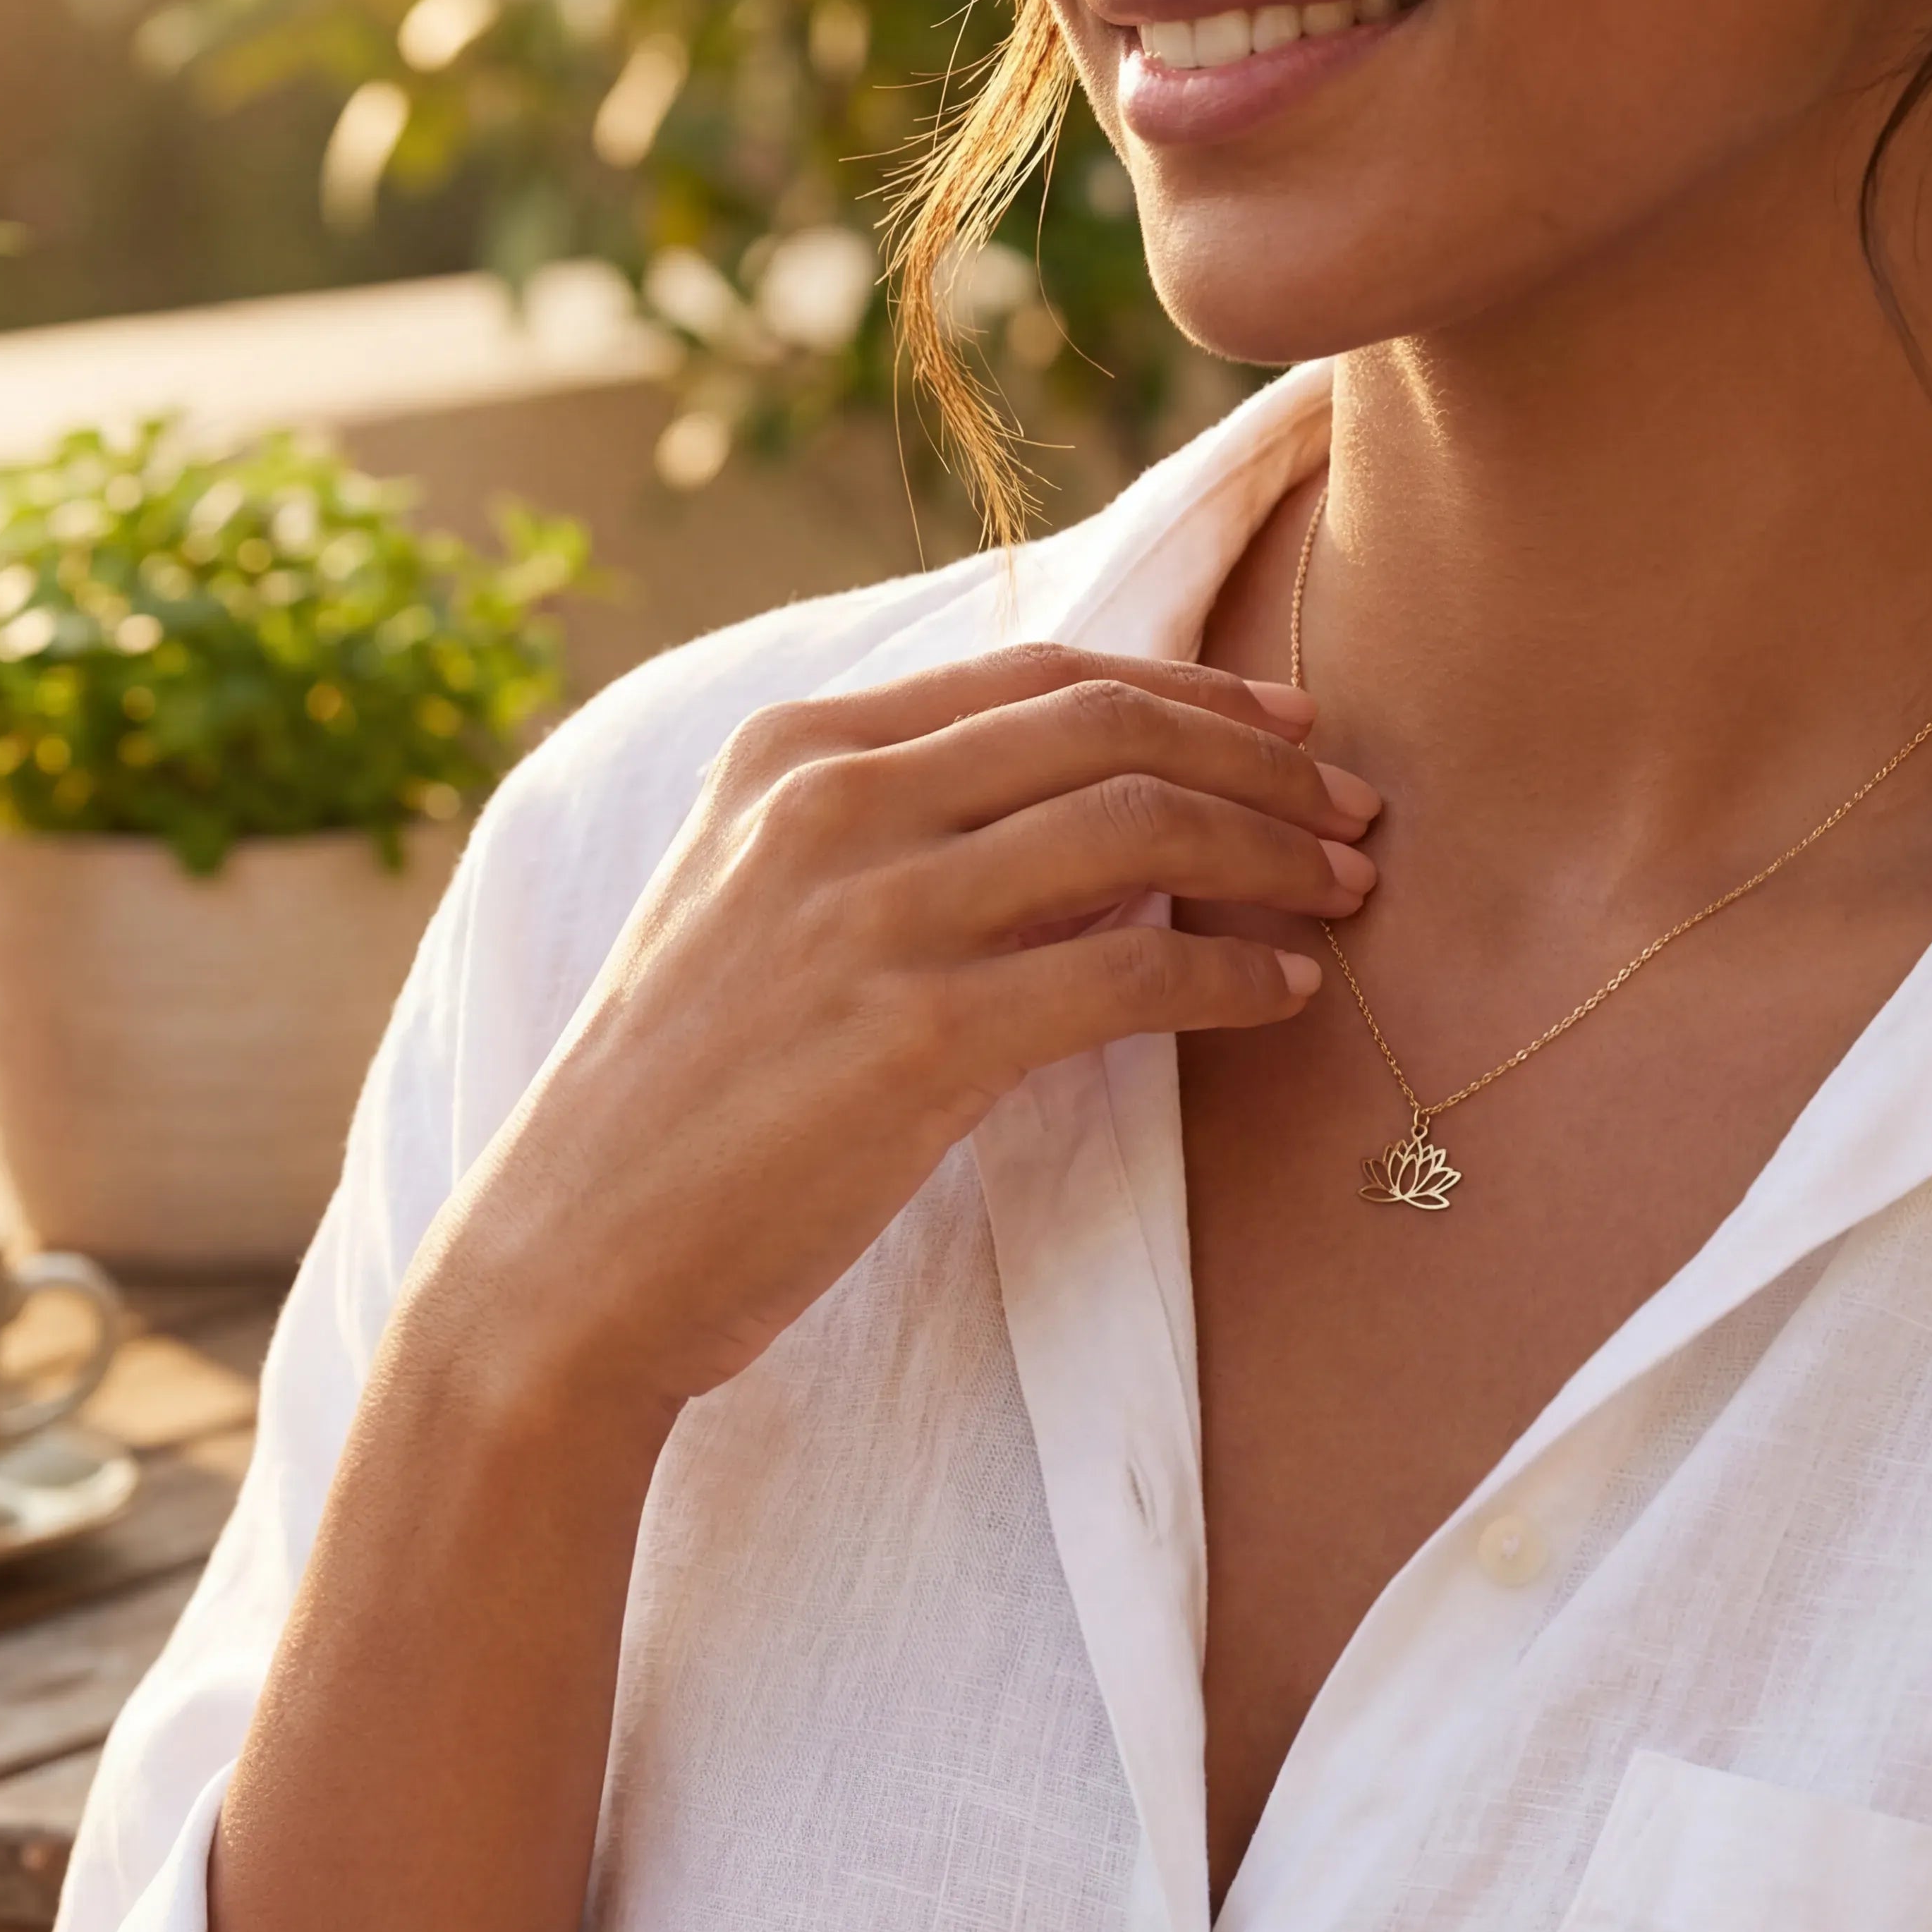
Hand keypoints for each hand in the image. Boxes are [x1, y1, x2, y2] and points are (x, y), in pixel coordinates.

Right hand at [437, 644, 1379, 1412]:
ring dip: (1273, 853)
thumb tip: (1090, 832)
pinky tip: (1286, 994)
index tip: (1288, 727)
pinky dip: (1233, 978)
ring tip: (1348, 888)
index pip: (1040, 677)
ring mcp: (871, 915)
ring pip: (1137, 832)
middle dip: (1263, 760)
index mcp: (790, 751)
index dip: (1191, 693)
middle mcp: (829, 803)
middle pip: (1109, 730)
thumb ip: (891, 841)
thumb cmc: (676, 1103)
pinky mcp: (917, 1037)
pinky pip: (1129, 977)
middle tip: (1357, 807)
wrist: (574, 1255)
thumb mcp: (753, 915)